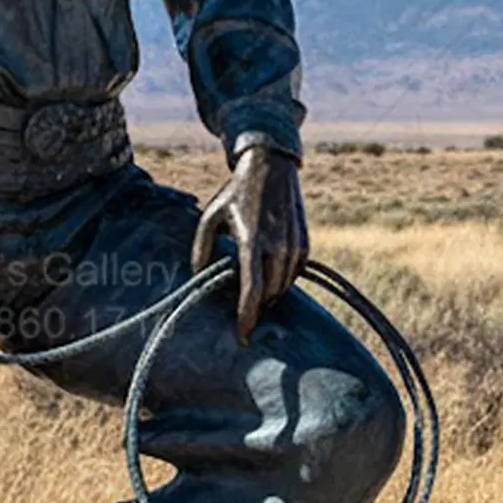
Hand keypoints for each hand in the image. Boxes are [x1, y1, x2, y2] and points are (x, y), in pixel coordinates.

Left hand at [191, 145, 307, 342]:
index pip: (252, 290)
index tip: (243, 335)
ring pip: (284, 286)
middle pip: (270, 294)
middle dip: (257, 307)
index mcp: (252, 241)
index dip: (248, 316)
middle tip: (243, 313)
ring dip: (270, 294)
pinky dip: (282, 279)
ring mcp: (294, 245)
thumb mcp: (210, 215)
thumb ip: (201, 247)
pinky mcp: (304, 243)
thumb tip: (198, 275)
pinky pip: (295, 274)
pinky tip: (267, 272)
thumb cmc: (235, 193)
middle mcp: (277, 246)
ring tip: (253, 291)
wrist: (271, 167)